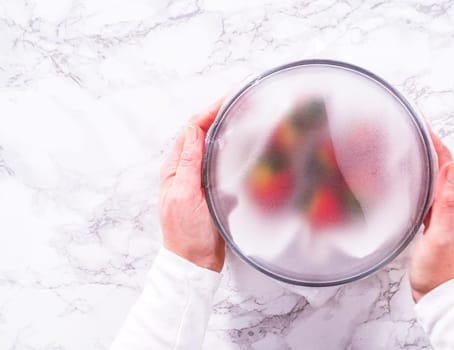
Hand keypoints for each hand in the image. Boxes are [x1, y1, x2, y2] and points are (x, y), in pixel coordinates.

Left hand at [159, 100, 224, 271]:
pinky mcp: (209, 190)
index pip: (191, 130)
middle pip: (199, 133)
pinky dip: (228, 150)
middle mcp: (184, 170)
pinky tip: (240, 148)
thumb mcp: (185, 196)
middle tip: (238, 101)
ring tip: (241, 116)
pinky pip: (217, 163)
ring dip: (222, 129)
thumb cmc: (187, 234)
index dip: (209, 112)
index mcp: (175, 169)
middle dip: (216, 114)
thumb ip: (189, 164)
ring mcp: (196, 180)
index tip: (228, 99)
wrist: (195, 263)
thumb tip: (194, 132)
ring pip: (209, 147)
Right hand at [409, 129, 453, 301]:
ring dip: (426, 161)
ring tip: (409, 146)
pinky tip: (410, 180)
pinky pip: (430, 193)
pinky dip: (421, 179)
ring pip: (436, 179)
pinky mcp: (435, 223)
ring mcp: (445, 215)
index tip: (422, 124)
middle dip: (430, 146)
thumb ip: (447, 202)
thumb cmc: (438, 269)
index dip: (436, 142)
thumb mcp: (441, 235)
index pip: (448, 164)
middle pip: (443, 167)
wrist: (439, 295)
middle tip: (412, 129)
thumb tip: (453, 167)